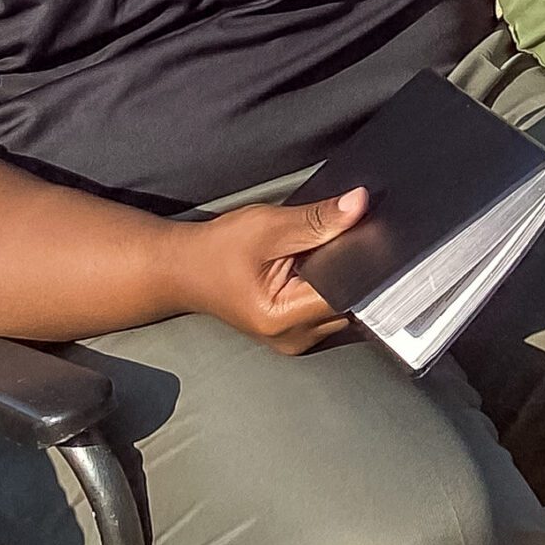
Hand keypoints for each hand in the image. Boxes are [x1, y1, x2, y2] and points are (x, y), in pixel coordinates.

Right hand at [168, 190, 365, 352]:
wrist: (184, 269)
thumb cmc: (215, 251)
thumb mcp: (267, 226)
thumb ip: (317, 219)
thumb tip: (358, 205)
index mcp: (283, 318)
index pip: (346, 292)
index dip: (358, 261)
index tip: (360, 236)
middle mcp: (293, 338)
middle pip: (349, 300)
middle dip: (348, 267)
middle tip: (325, 243)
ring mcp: (296, 339)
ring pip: (342, 304)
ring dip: (337, 277)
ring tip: (308, 256)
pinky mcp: (296, 330)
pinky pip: (328, 306)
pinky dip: (326, 284)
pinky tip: (306, 268)